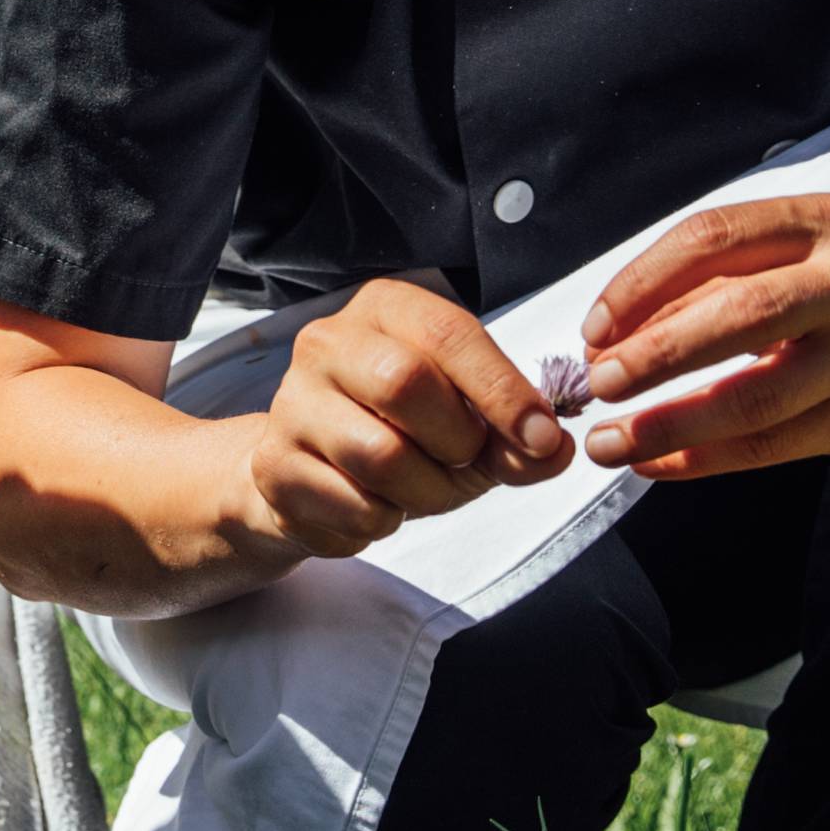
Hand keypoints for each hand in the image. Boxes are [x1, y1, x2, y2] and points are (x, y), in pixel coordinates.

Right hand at [223, 280, 573, 563]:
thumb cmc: (398, 431)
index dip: (502, 389)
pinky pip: (355, 505)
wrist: (308, 470)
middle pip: (404, 383)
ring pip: (380, 454)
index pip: (448, 333)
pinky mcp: (274, 465)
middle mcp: (327, 342)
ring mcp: (292, 402)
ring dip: (427, 491)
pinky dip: (387, 520)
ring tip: (424, 488)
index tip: (541, 436)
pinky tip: (378, 504)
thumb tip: (555, 449)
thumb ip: (517, 437)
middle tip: (465, 459)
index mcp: (384, 309)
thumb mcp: (469, 423)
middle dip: (456, 439)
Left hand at [577, 193, 829, 480]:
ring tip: (610, 441)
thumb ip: (714, 285)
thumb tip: (610, 338)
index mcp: (823, 222)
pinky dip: (703, 458)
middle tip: (597, 382)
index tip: (594, 326)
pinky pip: (772, 444)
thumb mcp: (800, 259)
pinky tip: (656, 464)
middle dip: (653, 352)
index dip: (641, 283)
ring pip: (754, 395)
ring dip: (669, 422)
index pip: (713, 238)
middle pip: (737, 313)